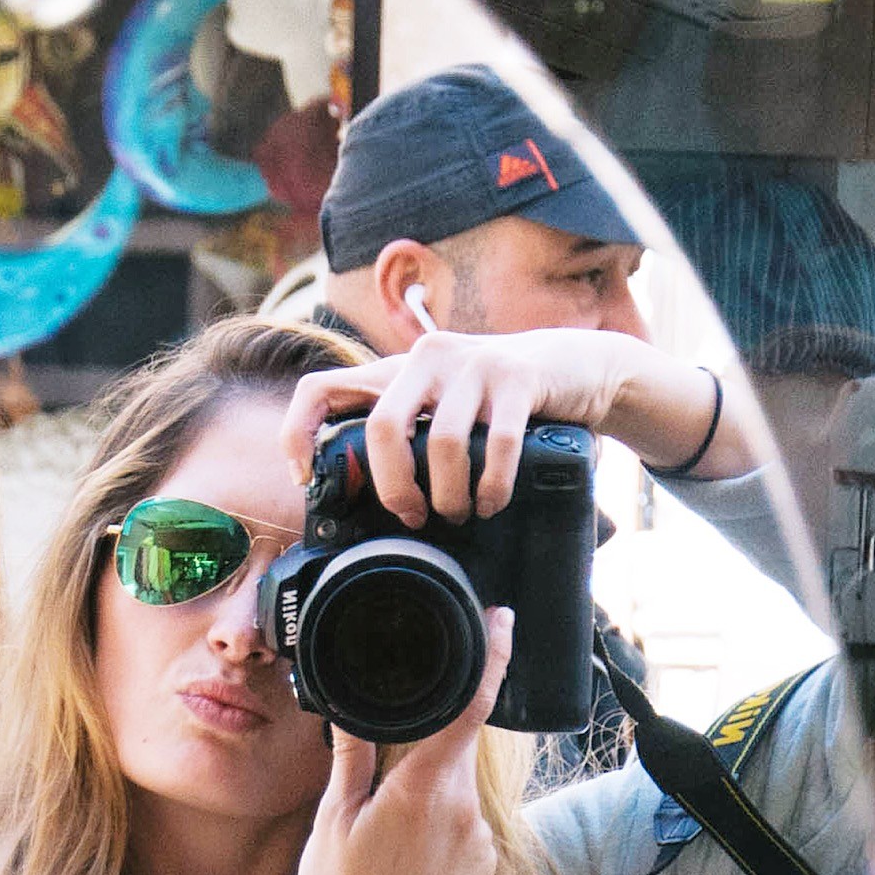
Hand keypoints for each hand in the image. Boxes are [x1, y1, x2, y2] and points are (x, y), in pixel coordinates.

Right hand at [279, 611, 513, 874]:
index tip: (501, 622)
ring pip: (459, 786)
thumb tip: (351, 706)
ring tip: (386, 837)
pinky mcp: (484, 865)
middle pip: (458, 746)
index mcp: (425, 788)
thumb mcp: (334, 820)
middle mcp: (465, 810)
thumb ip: (352, 756)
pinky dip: (439, 822)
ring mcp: (480, 840)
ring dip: (428, 790)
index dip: (491, 656)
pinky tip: (405, 858)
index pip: (470, 704)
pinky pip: (465, 822)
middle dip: (427, 747)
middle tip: (383, 786)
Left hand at [282, 331, 735, 526]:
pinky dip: (492, 486)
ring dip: (449, 494)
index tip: (305, 480)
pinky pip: (494, 446)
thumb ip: (405, 435)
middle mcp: (427, 357)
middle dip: (394, 487)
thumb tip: (363, 500)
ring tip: (460, 513)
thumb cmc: (496, 404)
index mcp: (397, 370)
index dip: (299, 432)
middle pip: (383, 428)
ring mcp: (474, 363)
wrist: (575, 368)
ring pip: (440, 443)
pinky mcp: (518, 377)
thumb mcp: (441, 408)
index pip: (321, 387)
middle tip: (413, 516)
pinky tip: (492, 502)